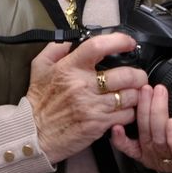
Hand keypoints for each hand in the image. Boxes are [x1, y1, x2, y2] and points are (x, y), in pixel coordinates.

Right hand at [28, 33, 147, 163]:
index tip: (129, 43)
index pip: (98, 46)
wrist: (33, 134)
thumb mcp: (39, 67)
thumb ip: (56, 48)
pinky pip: (126, 115)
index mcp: (70, 67)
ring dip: (135, 94)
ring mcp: (92, 106)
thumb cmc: (38, 102)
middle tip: (138, 76)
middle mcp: (83, 85)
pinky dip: (130, 112)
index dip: (119, 41)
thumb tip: (71, 39)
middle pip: (125, 74)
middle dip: (138, 75)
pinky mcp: (98, 125)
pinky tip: (125, 109)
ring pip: (129, 96)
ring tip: (133, 93)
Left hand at [111, 84, 171, 171]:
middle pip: (160, 139)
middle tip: (160, 91)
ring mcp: (151, 156)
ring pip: (146, 136)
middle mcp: (167, 159)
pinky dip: (121, 138)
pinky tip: (117, 127)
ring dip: (144, 112)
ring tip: (146, 92)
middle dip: (158, 112)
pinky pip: (128, 148)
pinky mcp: (138, 154)